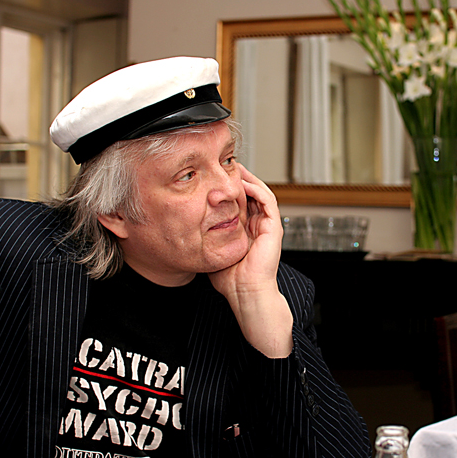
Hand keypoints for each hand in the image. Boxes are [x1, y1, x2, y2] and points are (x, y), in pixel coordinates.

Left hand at [209, 165, 292, 357]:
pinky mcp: (273, 227)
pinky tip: (244, 184)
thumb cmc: (229, 279)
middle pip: (250, 193)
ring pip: (260, 192)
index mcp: (245, 229)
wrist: (245, 293)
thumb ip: (204, 236)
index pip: (239, 201)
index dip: (228, 187)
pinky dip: (257, 189)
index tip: (214, 176)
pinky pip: (268, 201)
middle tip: (224, 164)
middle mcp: (257, 225)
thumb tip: (183, 226)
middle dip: (238, 178)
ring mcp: (266, 225)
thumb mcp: (211, 250)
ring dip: (248, 179)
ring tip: (235, 167)